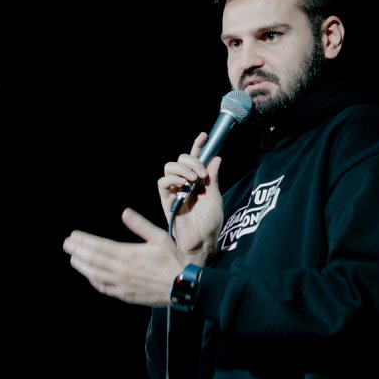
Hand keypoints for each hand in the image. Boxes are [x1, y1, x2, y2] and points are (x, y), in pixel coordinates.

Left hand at [63, 208, 186, 306]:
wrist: (182, 286)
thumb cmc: (172, 260)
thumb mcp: (159, 237)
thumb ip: (140, 225)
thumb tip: (125, 212)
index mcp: (128, 254)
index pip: (99, 246)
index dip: (84, 241)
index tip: (73, 236)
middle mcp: (121, 270)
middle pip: (93, 260)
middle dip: (78, 251)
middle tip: (67, 244)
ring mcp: (122, 284)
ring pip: (95, 275)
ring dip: (82, 266)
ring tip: (73, 259)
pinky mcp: (125, 295)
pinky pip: (105, 288)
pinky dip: (94, 281)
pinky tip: (90, 277)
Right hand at [158, 132, 224, 262]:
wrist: (202, 242)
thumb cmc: (210, 224)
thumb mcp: (215, 198)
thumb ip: (213, 179)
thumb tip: (217, 158)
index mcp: (198, 181)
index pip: (196, 159)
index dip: (198, 146)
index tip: (204, 135)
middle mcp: (185, 183)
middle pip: (180, 159)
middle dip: (191, 160)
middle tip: (201, 173)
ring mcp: (174, 190)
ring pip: (169, 167)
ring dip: (182, 169)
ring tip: (193, 180)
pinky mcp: (166, 200)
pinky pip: (162, 183)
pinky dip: (172, 179)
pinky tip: (183, 185)